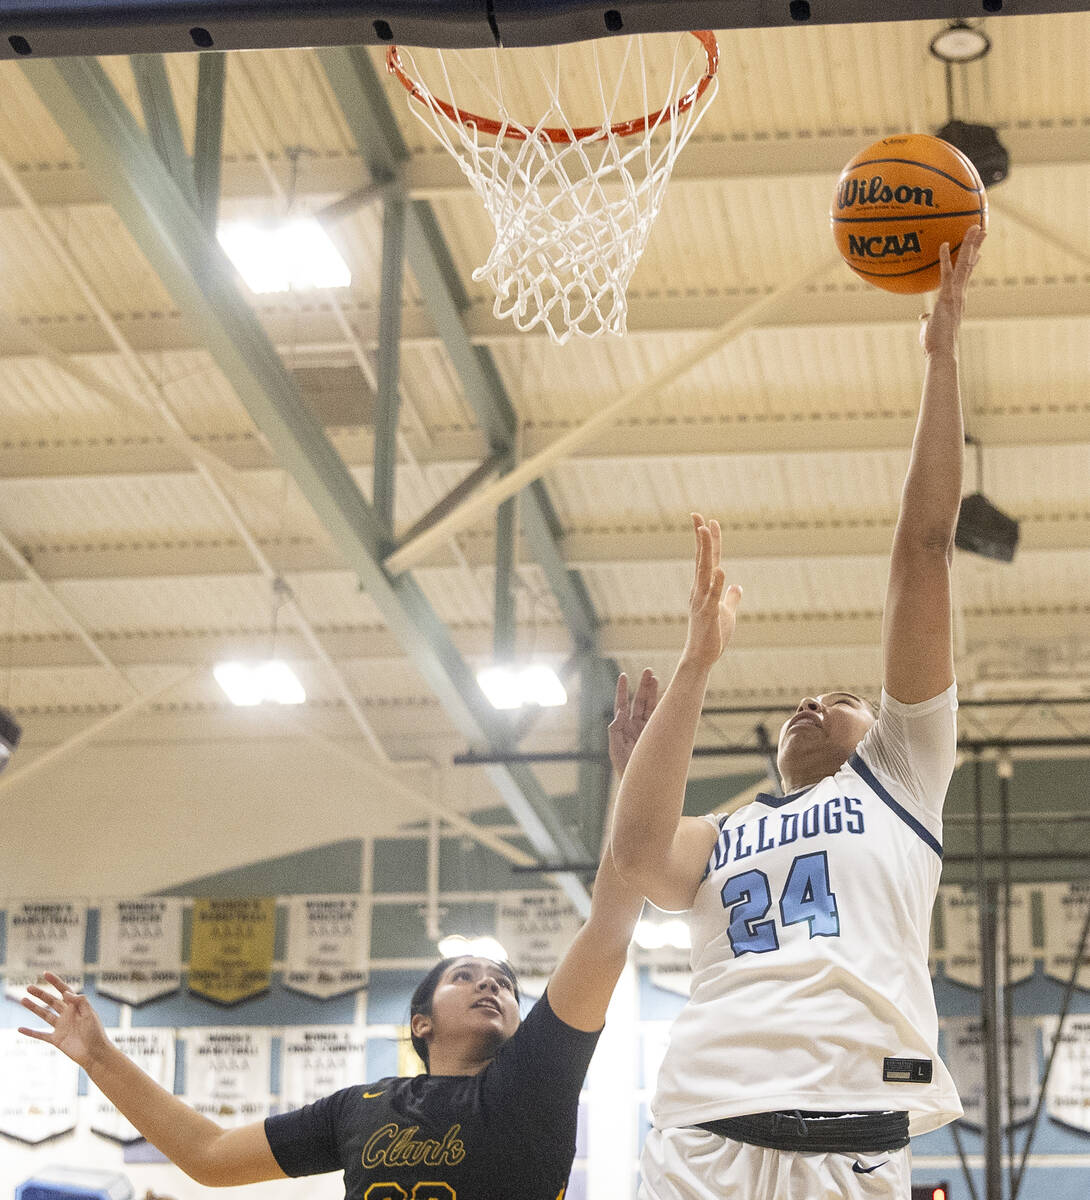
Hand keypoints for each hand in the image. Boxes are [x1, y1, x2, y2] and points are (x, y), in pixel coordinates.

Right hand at [16, 971, 110, 1070]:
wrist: (95, 1053)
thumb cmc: (96, 1033)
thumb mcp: (90, 1014)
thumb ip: (80, 1001)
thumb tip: (66, 992)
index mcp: (76, 1006)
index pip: (64, 990)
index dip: (55, 982)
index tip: (45, 973)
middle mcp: (67, 1015)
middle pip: (51, 1001)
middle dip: (40, 993)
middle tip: (28, 986)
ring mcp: (61, 1027)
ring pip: (44, 1014)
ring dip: (33, 1008)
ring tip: (22, 1000)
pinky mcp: (56, 1039)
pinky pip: (41, 1035)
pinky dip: (30, 1032)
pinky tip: (20, 1029)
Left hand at [608, 668, 657, 776]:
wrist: (642, 783)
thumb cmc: (625, 769)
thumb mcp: (616, 750)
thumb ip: (615, 731)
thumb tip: (619, 712)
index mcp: (623, 728)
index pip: (622, 705)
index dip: (623, 690)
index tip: (624, 676)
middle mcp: (634, 726)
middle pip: (639, 702)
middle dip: (643, 686)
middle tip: (648, 671)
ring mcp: (647, 730)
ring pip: (650, 707)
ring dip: (653, 692)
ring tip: (656, 678)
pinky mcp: (657, 734)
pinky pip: (660, 717)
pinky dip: (663, 706)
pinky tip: (666, 695)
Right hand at [682, 513, 742, 671]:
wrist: (701, 657)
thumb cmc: (712, 635)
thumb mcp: (726, 612)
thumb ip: (731, 597)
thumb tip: (737, 587)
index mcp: (704, 588)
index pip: (707, 559)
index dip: (708, 540)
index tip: (708, 520)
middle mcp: (699, 590)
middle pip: (702, 559)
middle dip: (701, 537)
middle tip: (698, 516)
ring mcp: (702, 601)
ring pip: (704, 571)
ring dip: (705, 551)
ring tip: (705, 531)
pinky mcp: (708, 615)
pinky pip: (712, 596)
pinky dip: (717, 583)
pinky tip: (721, 569)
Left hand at [919, 224, 985, 356]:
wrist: (942, 353)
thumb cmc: (936, 344)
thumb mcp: (931, 327)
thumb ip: (928, 320)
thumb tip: (923, 317)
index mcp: (957, 300)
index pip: (966, 276)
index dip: (971, 262)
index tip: (977, 251)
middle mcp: (960, 294)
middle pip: (969, 265)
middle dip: (975, 246)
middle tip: (981, 229)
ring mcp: (956, 294)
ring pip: (964, 264)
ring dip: (968, 244)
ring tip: (974, 226)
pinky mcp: (947, 297)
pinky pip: (946, 273)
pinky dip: (945, 258)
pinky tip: (943, 244)